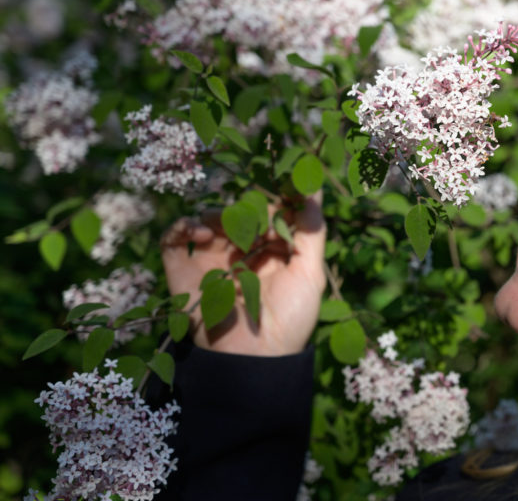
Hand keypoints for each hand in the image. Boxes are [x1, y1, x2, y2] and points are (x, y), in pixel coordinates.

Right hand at [160, 193, 326, 355]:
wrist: (253, 358)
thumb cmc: (289, 319)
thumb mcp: (310, 273)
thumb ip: (311, 230)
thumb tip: (313, 188)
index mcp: (273, 253)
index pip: (270, 213)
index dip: (275, 203)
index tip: (281, 196)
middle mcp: (242, 253)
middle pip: (240, 212)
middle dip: (249, 210)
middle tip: (255, 224)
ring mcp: (211, 260)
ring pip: (209, 219)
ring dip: (220, 214)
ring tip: (229, 229)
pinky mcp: (183, 270)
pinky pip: (174, 237)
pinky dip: (184, 226)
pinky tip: (201, 233)